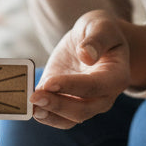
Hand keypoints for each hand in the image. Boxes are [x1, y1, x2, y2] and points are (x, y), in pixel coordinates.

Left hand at [30, 11, 130, 128]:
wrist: (93, 40)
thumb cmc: (100, 30)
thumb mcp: (102, 26)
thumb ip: (96, 40)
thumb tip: (87, 55)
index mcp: (117, 77)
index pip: (96, 86)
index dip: (73, 86)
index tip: (51, 82)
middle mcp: (104, 96)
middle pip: (83, 110)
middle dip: (57, 105)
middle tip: (34, 96)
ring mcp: (86, 103)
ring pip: (69, 119)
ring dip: (49, 115)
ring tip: (30, 106)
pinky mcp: (68, 103)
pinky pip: (58, 117)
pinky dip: (44, 115)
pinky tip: (28, 107)